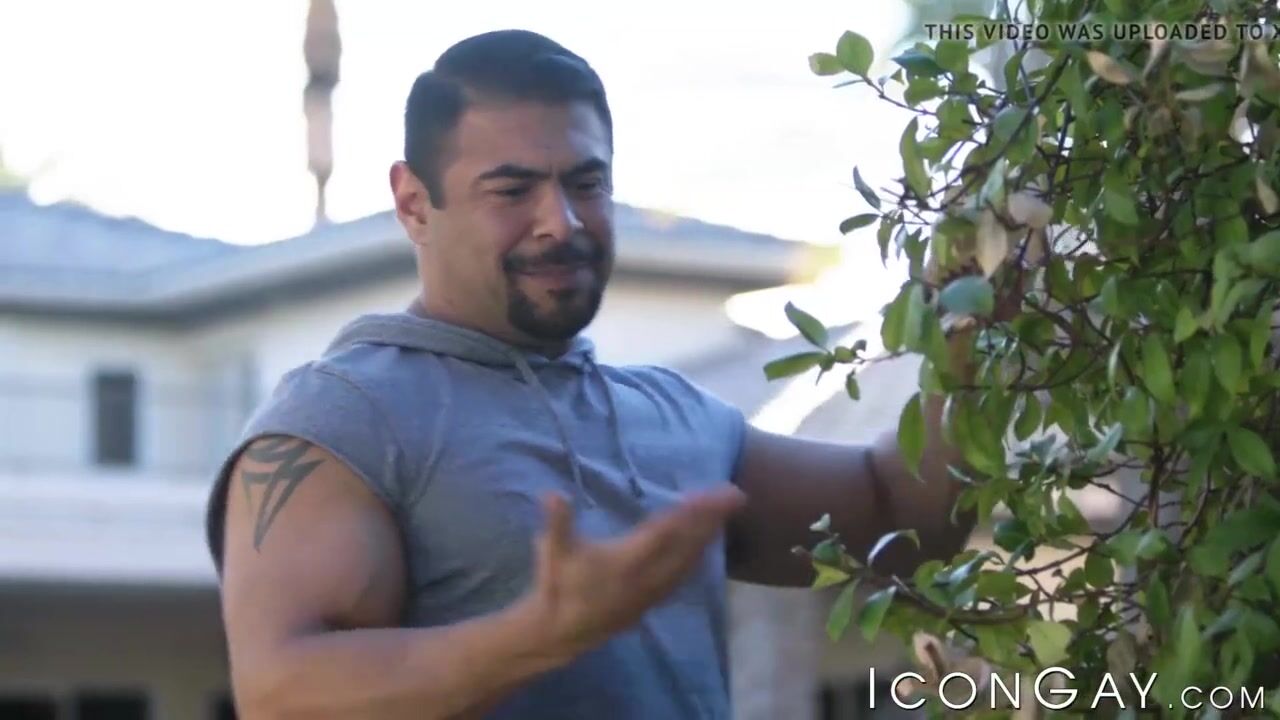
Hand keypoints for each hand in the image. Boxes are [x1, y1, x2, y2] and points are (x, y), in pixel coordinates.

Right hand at [513, 486, 746, 662]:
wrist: (559, 632)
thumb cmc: (557, 586)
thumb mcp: (553, 551)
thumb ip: (557, 522)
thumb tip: (552, 493)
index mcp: (627, 560)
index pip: (668, 531)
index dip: (693, 512)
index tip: (715, 494)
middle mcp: (647, 577)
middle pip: (688, 545)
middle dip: (712, 520)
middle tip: (736, 496)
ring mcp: (652, 592)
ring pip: (689, 562)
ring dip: (708, 537)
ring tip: (725, 516)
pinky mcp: (651, 601)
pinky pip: (683, 576)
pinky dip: (697, 557)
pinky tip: (704, 549)